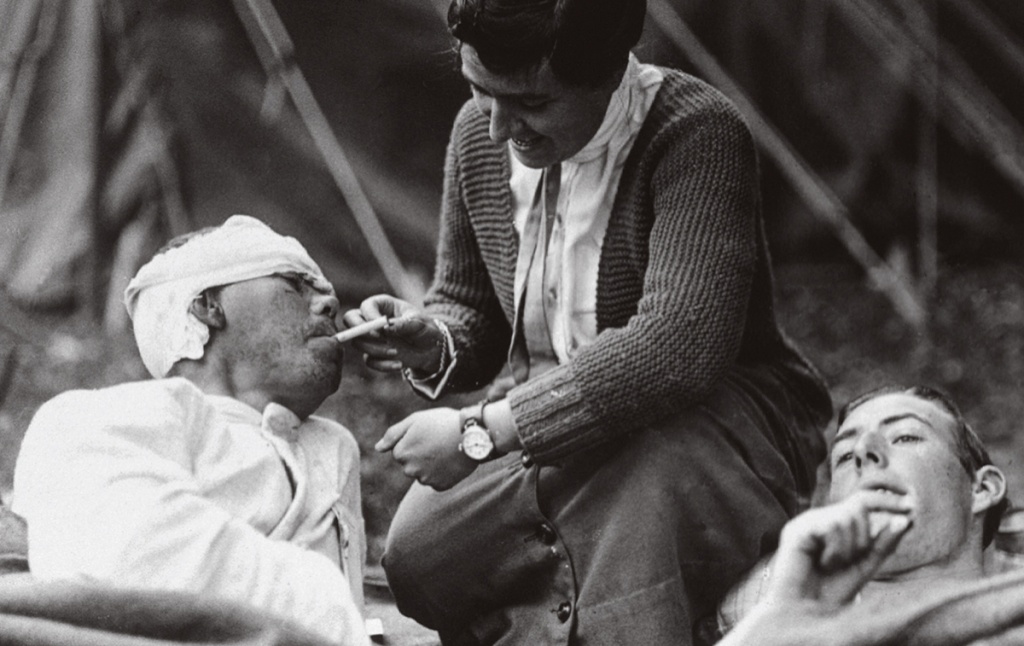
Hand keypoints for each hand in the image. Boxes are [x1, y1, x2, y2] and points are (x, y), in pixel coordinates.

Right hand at [342, 295, 442, 373]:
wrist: (430, 348)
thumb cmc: (424, 328)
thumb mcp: (419, 323)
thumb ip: (404, 323)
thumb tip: (387, 327)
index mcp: (382, 305)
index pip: (366, 306)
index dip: (369, 316)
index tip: (382, 327)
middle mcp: (372, 320)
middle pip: (350, 320)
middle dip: (359, 330)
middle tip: (378, 338)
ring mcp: (371, 338)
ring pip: (358, 342)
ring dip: (375, 349)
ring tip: (396, 352)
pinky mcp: (374, 354)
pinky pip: (369, 360)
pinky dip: (382, 364)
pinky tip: (399, 364)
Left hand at [375, 408, 476, 490]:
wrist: (472, 435)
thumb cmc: (443, 423)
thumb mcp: (415, 420)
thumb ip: (393, 434)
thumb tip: (378, 448)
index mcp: (401, 452)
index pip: (400, 451)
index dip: (414, 441)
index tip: (427, 434)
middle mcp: (410, 469)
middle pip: (410, 464)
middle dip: (420, 455)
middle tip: (438, 442)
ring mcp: (426, 479)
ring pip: (424, 473)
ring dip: (431, 465)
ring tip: (446, 451)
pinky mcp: (441, 486)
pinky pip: (437, 481)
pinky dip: (443, 473)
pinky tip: (451, 462)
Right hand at [767, 489, 911, 606]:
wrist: (807, 614)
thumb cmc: (833, 591)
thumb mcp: (866, 566)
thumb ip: (884, 543)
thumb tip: (907, 519)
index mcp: (838, 523)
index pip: (865, 498)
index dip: (887, 498)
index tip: (911, 504)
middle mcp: (823, 517)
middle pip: (860, 503)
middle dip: (865, 535)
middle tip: (852, 558)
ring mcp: (809, 521)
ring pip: (848, 517)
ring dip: (850, 548)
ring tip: (833, 565)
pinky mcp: (797, 529)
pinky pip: (831, 526)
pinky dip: (836, 552)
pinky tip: (822, 564)